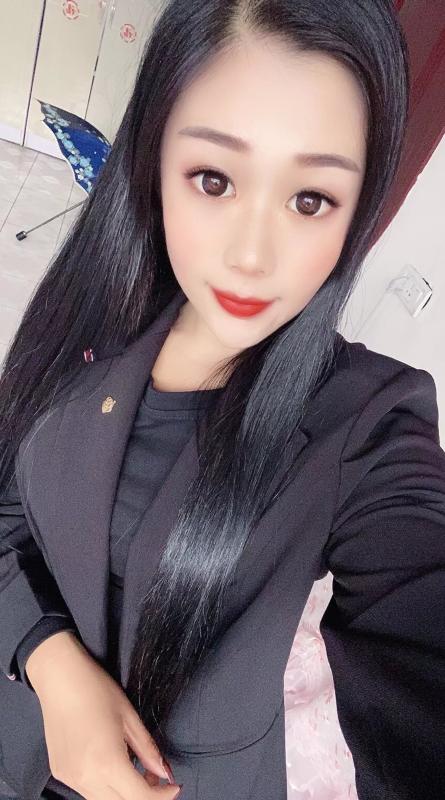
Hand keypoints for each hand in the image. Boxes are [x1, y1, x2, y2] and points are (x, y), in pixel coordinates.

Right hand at [26, 631, 181, 799]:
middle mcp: (85, 776)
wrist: (59, 677)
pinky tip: (111, 763)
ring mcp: (70, 777)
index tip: (173, 787)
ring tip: (134, 767)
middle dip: (144, 796)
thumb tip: (163, 772)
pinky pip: (88, 790)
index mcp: (107, 761)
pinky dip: (105, 786)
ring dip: (124, 793)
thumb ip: (148, 749)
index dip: (162, 797)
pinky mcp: (60, 772)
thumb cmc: (95, 689)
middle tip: (155, 777)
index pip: (140, 798)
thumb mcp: (130, 716)